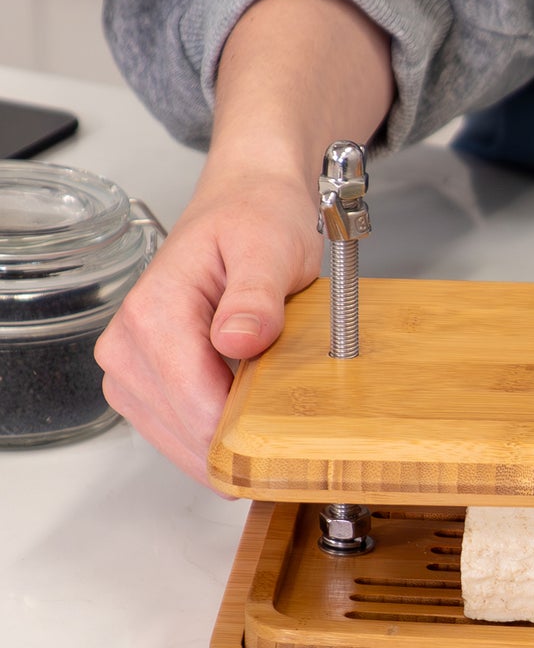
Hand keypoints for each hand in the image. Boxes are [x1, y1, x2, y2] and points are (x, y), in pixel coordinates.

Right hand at [95, 167, 320, 487]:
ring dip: (225, 444)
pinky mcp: (140, 381)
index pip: (196, 406)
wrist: (244, 202)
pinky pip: (175, 432)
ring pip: (179, 441)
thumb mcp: (271, 248)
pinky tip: (244, 422)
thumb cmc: (257, 219)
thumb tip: (238, 340)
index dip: (246, 434)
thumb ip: (255, 297)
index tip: (290, 442)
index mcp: (154, 313)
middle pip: (186, 432)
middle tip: (292, 430)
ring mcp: (127, 366)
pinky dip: (212, 436)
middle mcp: (126, 343)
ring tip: (271, 420)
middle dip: (239, 442)